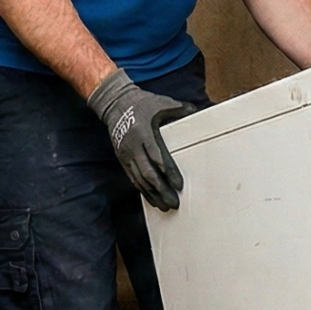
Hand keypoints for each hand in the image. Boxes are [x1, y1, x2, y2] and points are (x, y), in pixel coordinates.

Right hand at [88, 69, 193, 210]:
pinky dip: (143, 191)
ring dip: (153, 195)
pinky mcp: (123, 159)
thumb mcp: (161, 102)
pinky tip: (152, 199)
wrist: (115, 103)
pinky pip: (133, 178)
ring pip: (140, 180)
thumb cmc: (141, 103)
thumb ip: (179, 109)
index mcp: (145, 133)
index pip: (158, 157)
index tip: (179, 184)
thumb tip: (196, 111)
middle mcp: (134, 147)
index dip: (169, 172)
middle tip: (175, 202)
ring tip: (165, 206)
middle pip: (148, 174)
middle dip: (162, 190)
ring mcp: (127, 155)